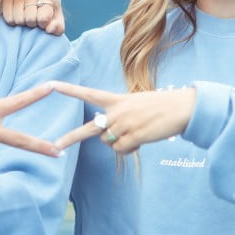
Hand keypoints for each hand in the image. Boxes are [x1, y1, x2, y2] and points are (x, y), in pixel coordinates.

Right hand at [1, 0, 63, 34]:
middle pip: (30, 20)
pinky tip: (16, 15)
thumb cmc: (46, 11)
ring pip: (18, 20)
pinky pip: (8, 18)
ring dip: (22, 22)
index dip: (43, 24)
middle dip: (32, 23)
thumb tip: (49, 29)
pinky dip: (12, 21)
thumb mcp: (56, 18)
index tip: (43, 21)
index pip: (43, 19)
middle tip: (33, 18)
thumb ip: (58, 27)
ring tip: (25, 16)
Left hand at [51, 83, 196, 153]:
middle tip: (55, 146)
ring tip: (137, 133)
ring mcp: (125, 124)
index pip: (88, 94)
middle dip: (71, 138)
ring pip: (109, 143)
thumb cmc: (159, 107)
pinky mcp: (135, 136)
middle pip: (89, 129)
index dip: (69, 90)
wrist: (182, 108)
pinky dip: (130, 149)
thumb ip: (117, 118)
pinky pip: (122, 150)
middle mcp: (117, 111)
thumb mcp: (135, 105)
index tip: (51, 84)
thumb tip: (108, 139)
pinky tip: (142, 140)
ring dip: (120, 143)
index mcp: (116, 100)